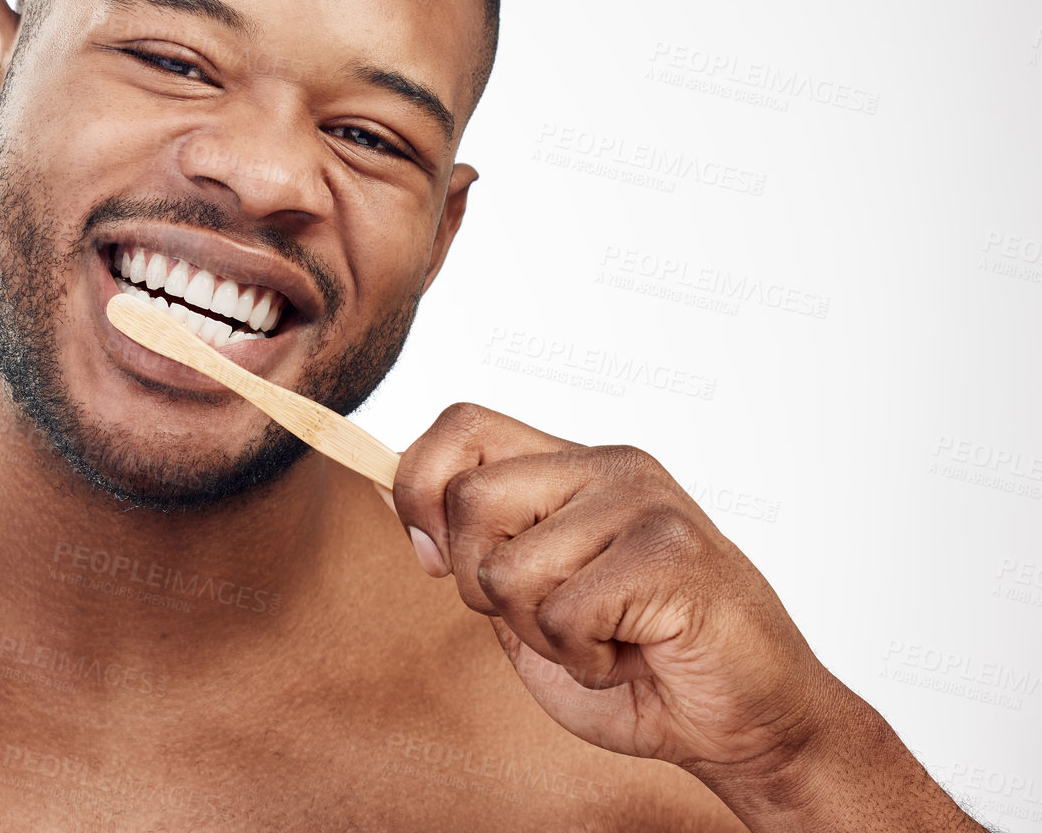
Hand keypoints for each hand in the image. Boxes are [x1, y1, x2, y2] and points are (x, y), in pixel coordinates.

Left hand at [386, 402, 844, 778]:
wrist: (747, 721)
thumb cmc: (637, 664)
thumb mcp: (528, 609)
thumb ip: (476, 556)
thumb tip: (398, 509)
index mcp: (569, 467)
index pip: (461, 426)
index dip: (419, 489)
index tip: (437, 560)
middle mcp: (606, 468)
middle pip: (469, 498)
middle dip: (480, 586)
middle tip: (547, 618)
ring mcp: (642, 503)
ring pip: (509, 568)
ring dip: (541, 633)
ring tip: (602, 638)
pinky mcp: (669, 552)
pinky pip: (566, 612)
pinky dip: (585, 658)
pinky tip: (632, 654)